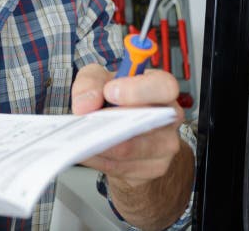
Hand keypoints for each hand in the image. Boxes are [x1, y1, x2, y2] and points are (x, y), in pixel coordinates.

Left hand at [71, 65, 182, 187]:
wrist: (127, 133)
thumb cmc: (116, 100)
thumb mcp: (99, 80)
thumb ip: (90, 82)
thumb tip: (86, 103)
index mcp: (161, 88)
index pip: (163, 86)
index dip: (137, 90)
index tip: (109, 92)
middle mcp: (167, 116)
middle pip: (147, 122)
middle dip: (113, 122)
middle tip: (89, 119)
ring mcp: (164, 145)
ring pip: (129, 149)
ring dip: (99, 143)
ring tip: (80, 136)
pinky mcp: (153, 168)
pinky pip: (119, 166)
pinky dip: (97, 158)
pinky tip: (85, 150)